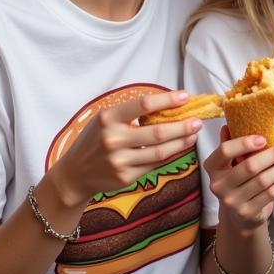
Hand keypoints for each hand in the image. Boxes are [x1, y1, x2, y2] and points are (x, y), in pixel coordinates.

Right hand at [47, 90, 201, 207]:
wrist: (75, 173)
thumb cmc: (95, 139)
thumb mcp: (105, 118)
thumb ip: (130, 112)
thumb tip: (167, 103)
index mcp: (108, 118)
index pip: (143, 105)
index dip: (167, 100)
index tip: (185, 96)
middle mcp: (113, 140)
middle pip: (157, 132)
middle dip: (182, 126)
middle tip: (198, 120)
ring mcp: (120, 161)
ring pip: (160, 151)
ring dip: (182, 142)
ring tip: (194, 133)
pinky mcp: (126, 177)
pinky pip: (155, 164)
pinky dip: (171, 155)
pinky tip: (181, 147)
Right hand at [203, 125, 273, 231]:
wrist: (237, 216)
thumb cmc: (239, 181)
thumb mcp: (236, 162)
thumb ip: (248, 143)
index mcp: (212, 167)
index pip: (225, 151)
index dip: (244, 143)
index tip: (263, 138)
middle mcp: (218, 185)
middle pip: (250, 166)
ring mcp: (231, 201)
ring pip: (262, 180)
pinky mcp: (246, 212)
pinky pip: (269, 194)